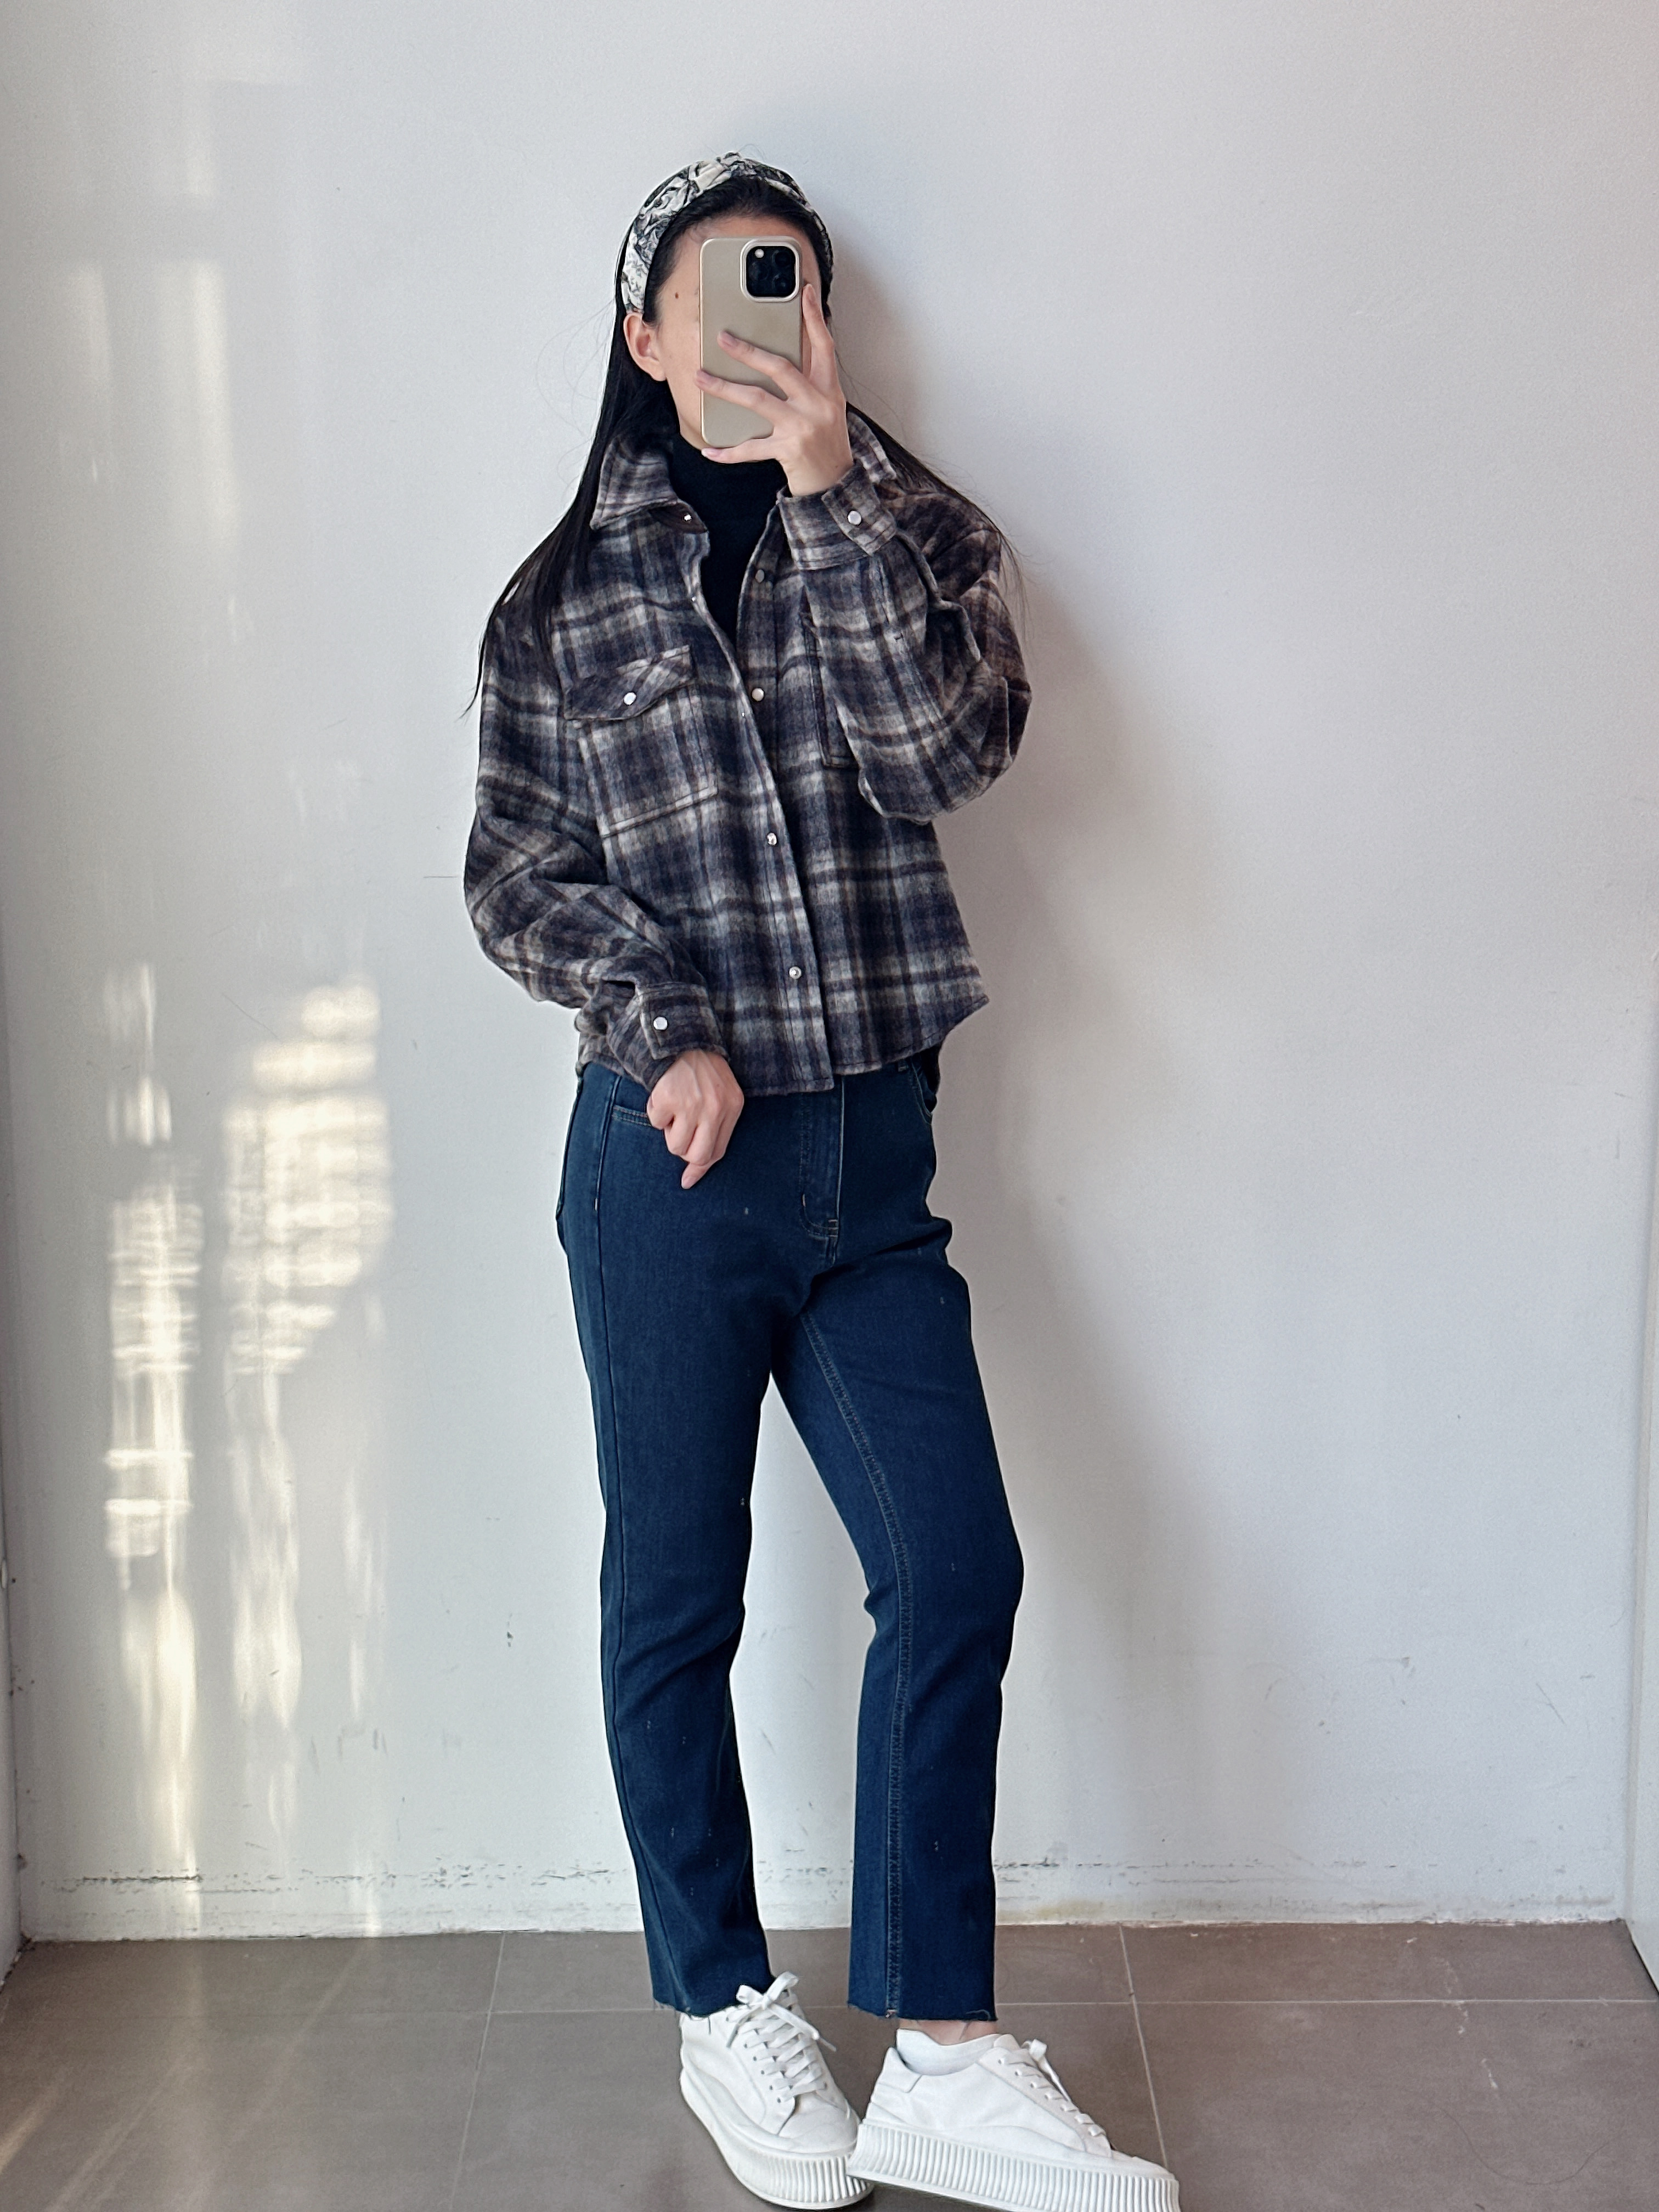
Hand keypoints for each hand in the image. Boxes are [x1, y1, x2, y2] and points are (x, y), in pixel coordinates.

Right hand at [647, 1049, 744, 1188]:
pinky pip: (656, 1123)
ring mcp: (692, 1104)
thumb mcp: (721, 1094)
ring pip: (675, 1145)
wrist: (681, 1037)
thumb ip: (716, 1125)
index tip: (688, 1180)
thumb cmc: (701, 1070)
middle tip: (678, 1134)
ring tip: (674, 1107)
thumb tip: (695, 1166)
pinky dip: (656, 1112)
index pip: (718, 1151)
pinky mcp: (669, 1099)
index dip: (701, 1169)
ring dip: (669, 1131)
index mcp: (732, 1107)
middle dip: (684, 1152)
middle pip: (698, 1155)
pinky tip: (663, 1095)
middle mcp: (715, 1108)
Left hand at [693, 283, 853, 497]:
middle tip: (722, 338)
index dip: (814, 318)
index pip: (824, 346)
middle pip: (779, 367)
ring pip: (756, 400)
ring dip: (724, 388)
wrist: (835, 484)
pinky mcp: (788, 451)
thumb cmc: (826, 443)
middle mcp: (817, 405)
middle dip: (747, 351)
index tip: (806, 292)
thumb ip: (809, 384)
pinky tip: (709, 448)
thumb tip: (776, 360)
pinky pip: (750, 449)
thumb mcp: (827, 408)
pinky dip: (728, 452)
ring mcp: (802, 427)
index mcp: (829, 390)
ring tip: (701, 378)